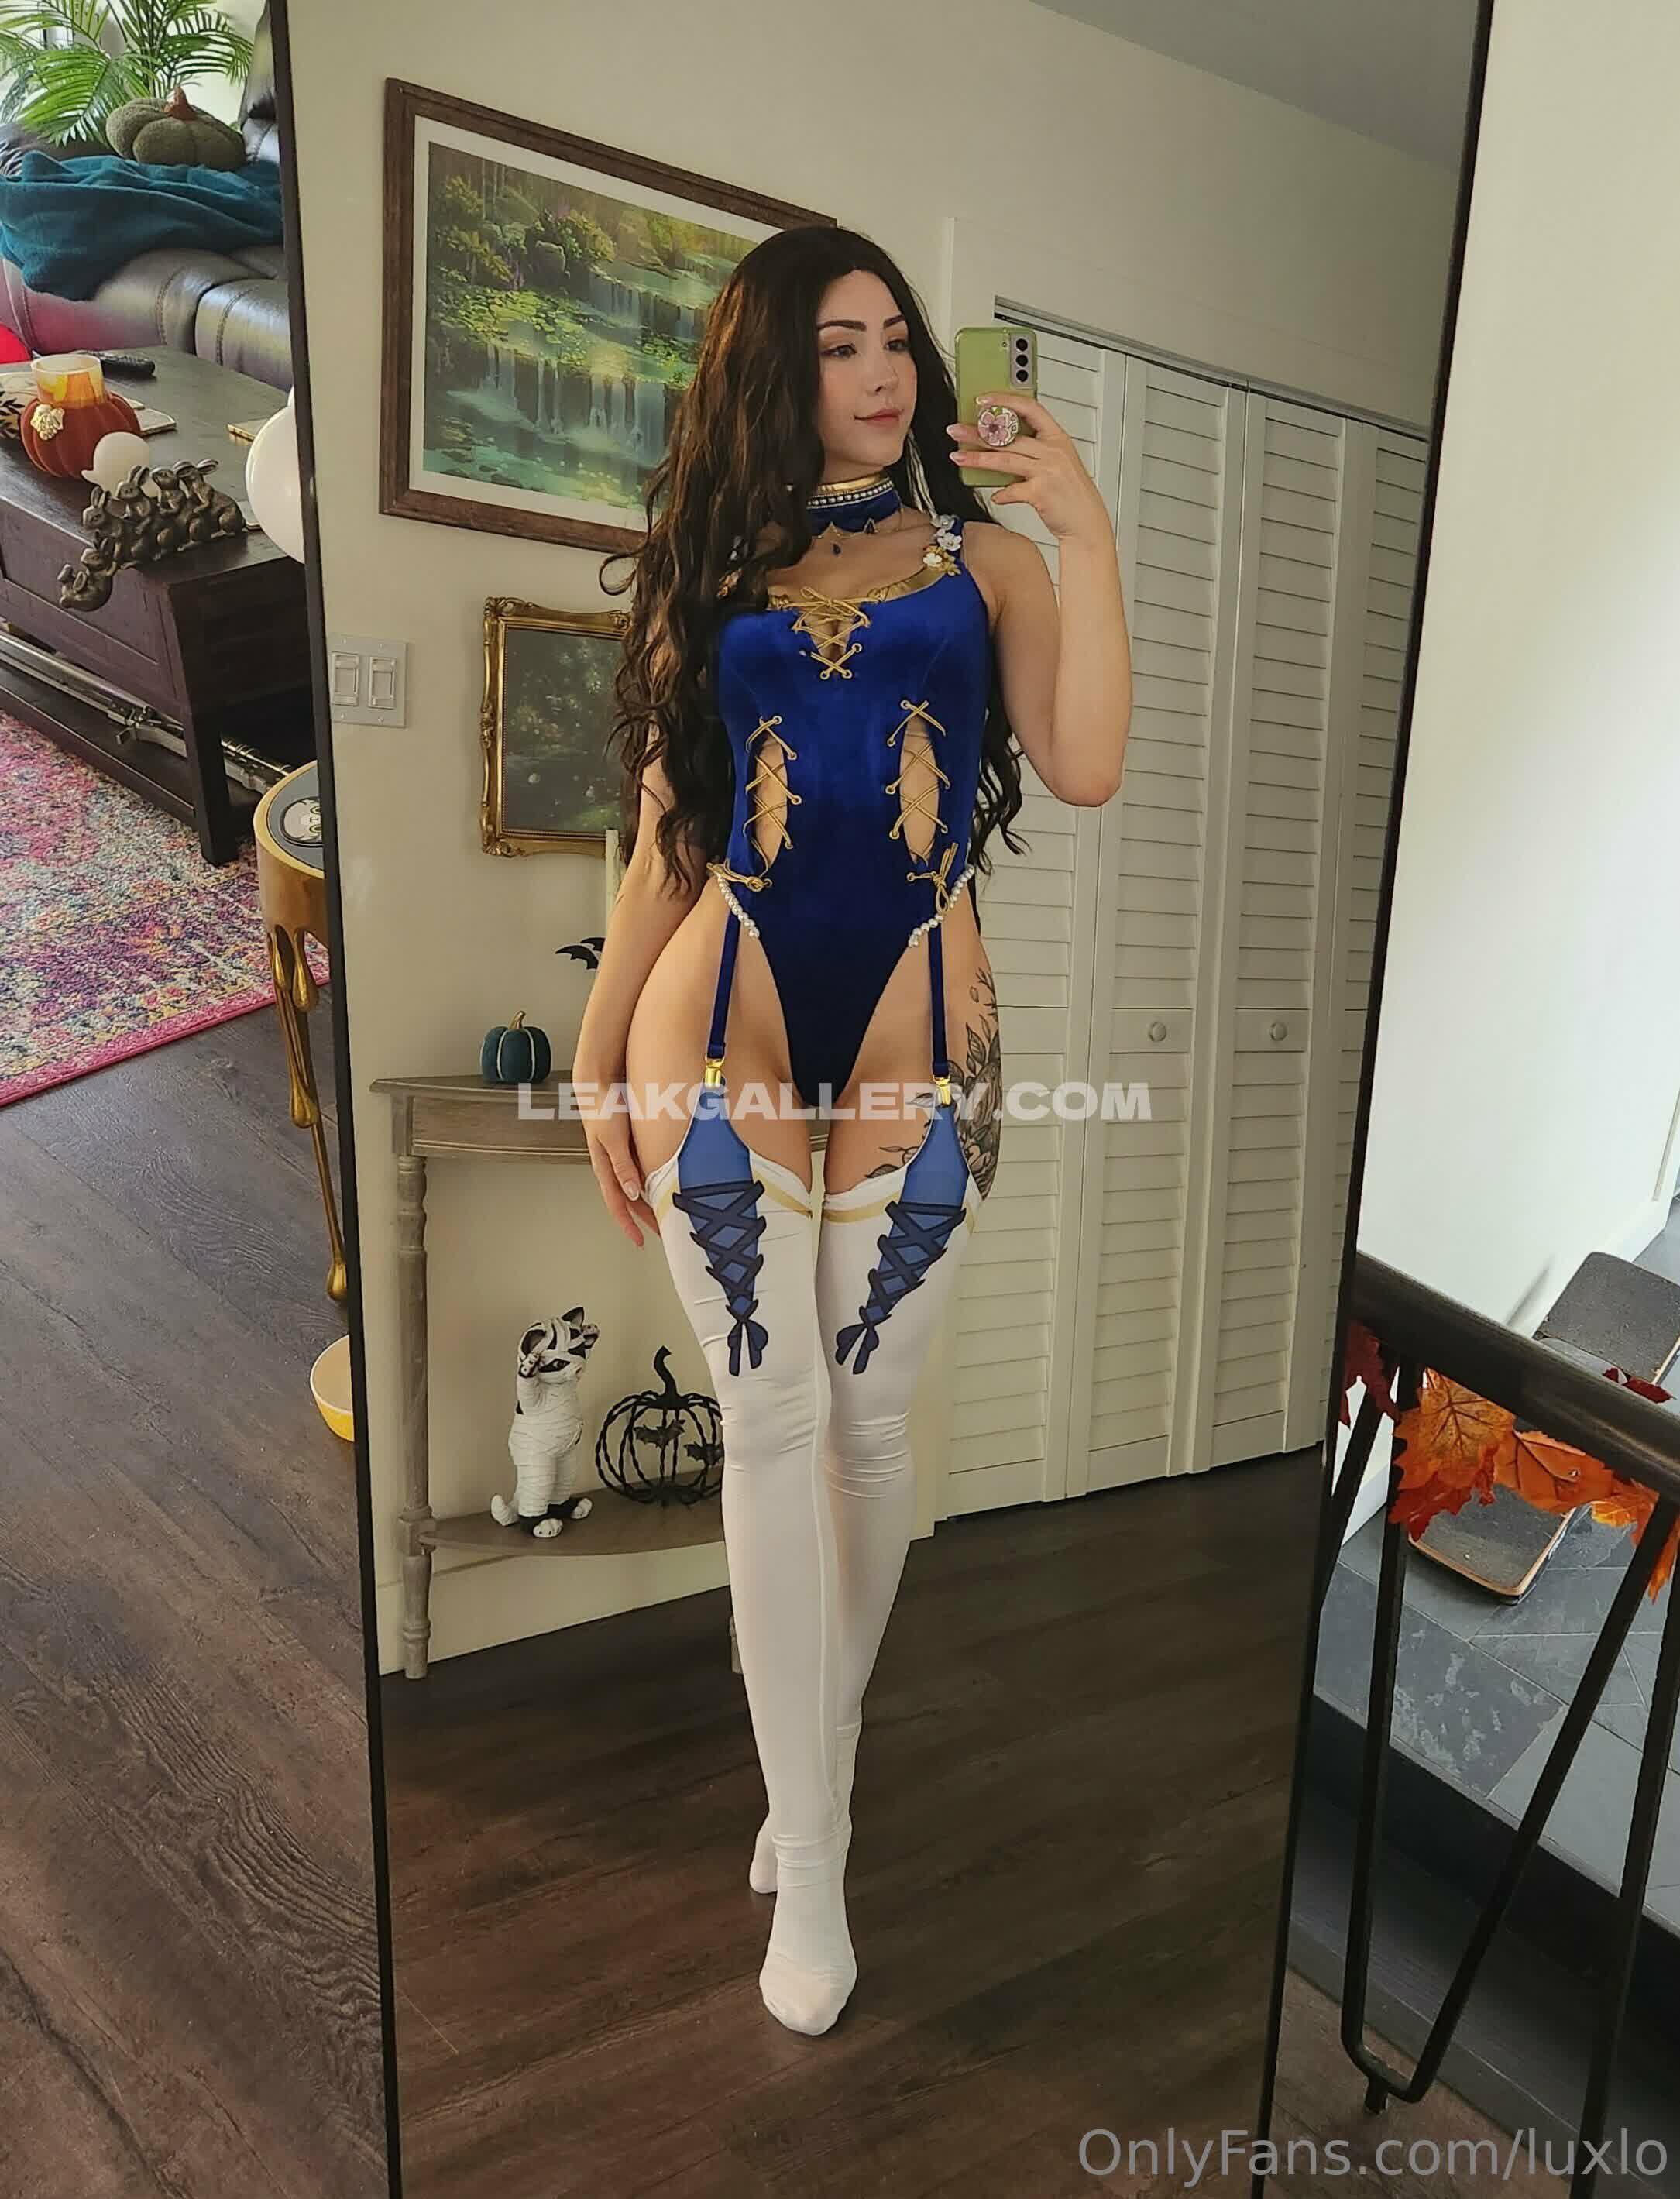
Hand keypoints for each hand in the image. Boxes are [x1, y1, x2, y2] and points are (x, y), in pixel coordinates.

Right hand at [576, 1071, 659, 1248]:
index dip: (628, 1225)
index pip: (617, 1205)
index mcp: (605, 1167)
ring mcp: (623, 1154)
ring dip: (652, 1199)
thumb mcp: (612, 1138)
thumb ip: (622, 1165)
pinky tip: (668, 1180)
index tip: (639, 1241)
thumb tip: (631, 1193)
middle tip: (664, 1231)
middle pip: (631, 1199)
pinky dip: (655, 1178)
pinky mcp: (631, 1142)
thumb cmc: (602, 1106)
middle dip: (646, 1217)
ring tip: (670, 1210)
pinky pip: (644, 1166)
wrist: (600, 1079)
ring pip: (638, 1185)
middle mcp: (614, 1164)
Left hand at [948, 390, 1111, 547]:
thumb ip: (1035, 453)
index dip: (1005, 401)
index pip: (1029, 408)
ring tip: (958, 458)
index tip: (983, 401)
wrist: (1087, 522)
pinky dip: (1001, 494)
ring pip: (1005, 459)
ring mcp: (1047, 471)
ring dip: (978, 459)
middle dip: (978, 432)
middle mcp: (1053, 451)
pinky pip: (1012, 490)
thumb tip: (1001, 448)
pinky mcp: (1041, 493)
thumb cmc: (1072, 494)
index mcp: (1057, 438)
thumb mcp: (1058, 464)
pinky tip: (996, 496)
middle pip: (1009, 436)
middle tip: (956, 431)